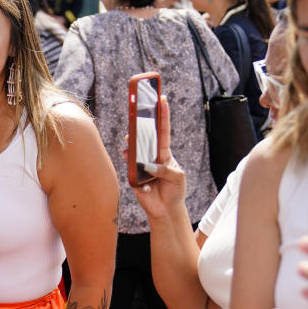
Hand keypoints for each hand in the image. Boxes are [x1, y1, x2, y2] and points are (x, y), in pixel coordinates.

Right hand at [131, 95, 187, 218]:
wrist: (166, 209)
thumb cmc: (174, 191)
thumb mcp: (178, 178)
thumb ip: (166, 170)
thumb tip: (149, 165)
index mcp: (164, 153)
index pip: (163, 130)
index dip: (162, 115)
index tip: (162, 99)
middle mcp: (151, 156)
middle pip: (144, 136)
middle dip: (141, 123)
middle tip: (137, 110)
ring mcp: (140, 165)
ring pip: (133, 149)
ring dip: (132, 142)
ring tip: (131, 137)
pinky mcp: (133, 176)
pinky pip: (129, 167)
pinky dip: (132, 164)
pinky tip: (136, 167)